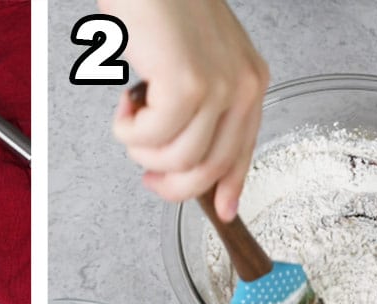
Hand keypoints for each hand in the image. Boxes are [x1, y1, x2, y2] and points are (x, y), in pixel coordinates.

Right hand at [101, 0, 268, 219]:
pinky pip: (150, 139)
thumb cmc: (163, 8)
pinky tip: (126, 101)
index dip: (230, 187)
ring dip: (140, 149)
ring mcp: (217, 87)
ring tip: (131, 116)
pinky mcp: (187, 86)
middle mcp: (242, 86)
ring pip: (176, 160)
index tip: (222, 211)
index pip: (244, 151)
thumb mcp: (196, 60)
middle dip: (169, 183)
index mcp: (249, 80)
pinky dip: (126, 129)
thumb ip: (201, 104)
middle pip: (208, 170)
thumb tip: (183, 155)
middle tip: (145, 168)